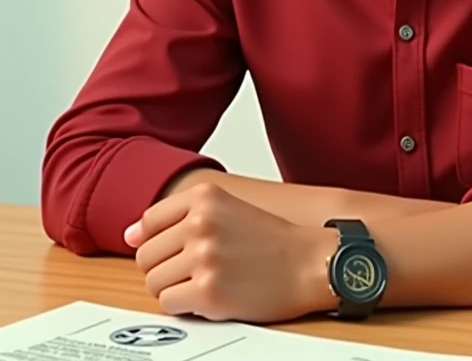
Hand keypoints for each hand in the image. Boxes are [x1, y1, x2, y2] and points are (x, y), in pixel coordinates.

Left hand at [124, 182, 337, 322]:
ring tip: (203, 283)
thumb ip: (177, 216)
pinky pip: (169, 304)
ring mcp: (204, 257)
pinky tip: (209, 297)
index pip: (149, 221)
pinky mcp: (209, 291)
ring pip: (154, 282)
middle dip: (164, 269)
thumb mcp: (225, 208)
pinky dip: (184, 306)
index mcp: (204, 197)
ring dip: (173, 289)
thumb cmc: (270, 240)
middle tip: (193, 271)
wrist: (309, 263)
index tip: (169, 251)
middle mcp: (200, 222)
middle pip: (146, 256)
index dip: (156, 242)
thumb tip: (130, 235)